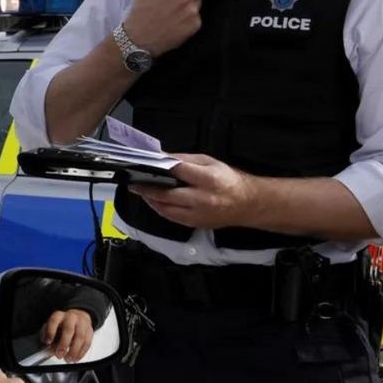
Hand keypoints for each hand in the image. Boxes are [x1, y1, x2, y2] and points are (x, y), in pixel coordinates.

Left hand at [40, 309, 92, 362]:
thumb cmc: (62, 325)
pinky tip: (76, 358)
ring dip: (74, 351)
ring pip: (80, 337)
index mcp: (59, 316)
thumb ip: (47, 336)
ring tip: (69, 359)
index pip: (54, 321)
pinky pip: (87, 343)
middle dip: (64, 344)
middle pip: (68, 330)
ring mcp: (82, 323)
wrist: (78, 317)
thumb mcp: (51, 327)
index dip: (50, 331)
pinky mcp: (90, 331)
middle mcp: (71, 317)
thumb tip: (49, 348)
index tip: (48, 342)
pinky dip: (81, 353)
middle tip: (59, 355)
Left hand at [130, 153, 256, 228]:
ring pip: (165, 209)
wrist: (248, 204)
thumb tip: (164, 158)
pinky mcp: (195, 224)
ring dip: (150, 200)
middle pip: (167, 194)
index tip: (144, 164)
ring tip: (141, 191)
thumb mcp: (210, 162)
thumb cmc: (228, 179)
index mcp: (208, 179)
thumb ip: (186, 159)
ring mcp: (198, 214)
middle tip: (134, 182)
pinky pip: (171, 218)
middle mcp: (202, 199)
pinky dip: (160, 209)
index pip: (178, 171)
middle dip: (147, 188)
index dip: (159, 167)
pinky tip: (154, 201)